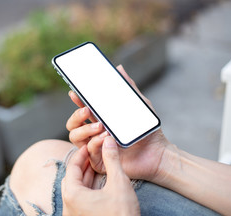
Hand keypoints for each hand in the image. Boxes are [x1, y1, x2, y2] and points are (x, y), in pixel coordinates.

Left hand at [62, 136, 139, 215]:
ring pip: (75, 190)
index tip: (89, 146)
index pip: (72, 166)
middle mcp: (68, 206)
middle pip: (71, 177)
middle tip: (94, 155)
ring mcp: (73, 215)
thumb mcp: (119, 184)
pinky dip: (87, 189)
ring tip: (98, 167)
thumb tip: (108, 141)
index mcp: (72, 195)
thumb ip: (112, 160)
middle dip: (83, 165)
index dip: (81, 153)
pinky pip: (79, 200)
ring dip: (85, 177)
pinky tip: (99, 184)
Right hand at [66, 65, 170, 180]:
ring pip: (75, 137)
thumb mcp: (138, 105)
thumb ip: (128, 87)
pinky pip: (88, 152)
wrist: (158, 153)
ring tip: (101, 127)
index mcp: (100, 120)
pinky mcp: (99, 161)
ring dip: (84, 130)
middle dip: (76, 115)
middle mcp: (94, 133)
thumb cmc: (147, 130)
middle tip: (87, 110)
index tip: (74, 92)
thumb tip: (119, 68)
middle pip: (72, 123)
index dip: (76, 101)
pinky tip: (106, 139)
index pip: (82, 110)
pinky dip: (95, 144)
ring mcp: (95, 147)